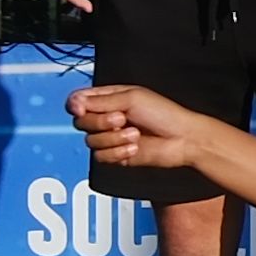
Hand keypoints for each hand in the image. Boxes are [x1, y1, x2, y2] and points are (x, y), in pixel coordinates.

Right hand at [69, 81, 207, 167]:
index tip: (81, 108)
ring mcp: (111, 137)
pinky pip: (101, 157)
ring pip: (91, 141)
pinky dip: (117, 152)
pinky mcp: (116, 155)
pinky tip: (134, 148)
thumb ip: (100, 101)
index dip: (75, 105)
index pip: (78, 101)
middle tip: (122, 119)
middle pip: (81, 122)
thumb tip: (74, 102)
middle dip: (100, 122)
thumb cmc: (163, 114)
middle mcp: (107, 117)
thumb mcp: (131, 99)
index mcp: (109, 98)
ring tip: (135, 135)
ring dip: (113, 139)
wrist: (181, 139)